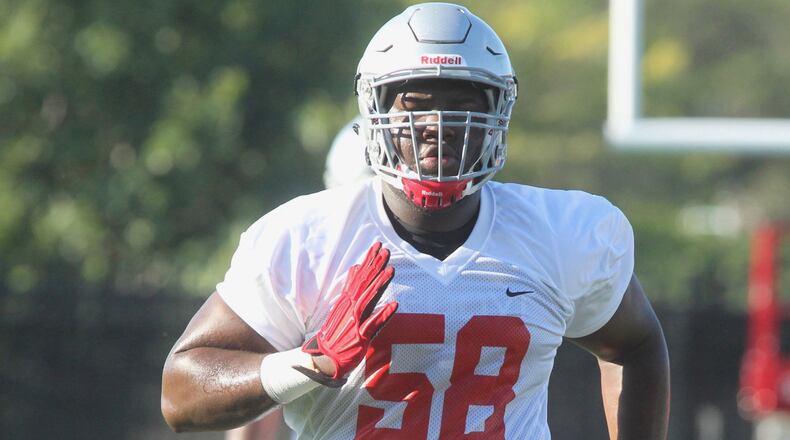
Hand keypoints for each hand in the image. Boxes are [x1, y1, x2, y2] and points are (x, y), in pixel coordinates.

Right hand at [294, 242, 397, 386]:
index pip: (360, 276)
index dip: (369, 261)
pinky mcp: (360, 337)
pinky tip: (394, 305)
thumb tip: (356, 268)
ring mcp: (355, 322)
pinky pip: (374, 325)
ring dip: (380, 285)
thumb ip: (350, 287)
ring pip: (369, 300)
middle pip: (364, 284)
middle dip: (375, 267)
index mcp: (347, 300)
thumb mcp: (341, 306)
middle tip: (386, 251)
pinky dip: (384, 314)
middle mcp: (351, 308)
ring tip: (391, 270)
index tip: (378, 246)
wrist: (324, 357)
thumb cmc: (335, 332)